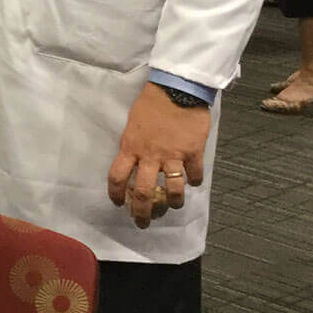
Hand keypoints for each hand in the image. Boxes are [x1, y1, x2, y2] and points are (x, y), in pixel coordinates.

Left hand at [107, 82, 208, 228]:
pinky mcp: (193, 153)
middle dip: (143, 213)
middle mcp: (150, 156)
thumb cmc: (151, 103)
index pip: (117, 177)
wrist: (176, 89)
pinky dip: (196, 181)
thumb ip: (133, 145)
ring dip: (174, 203)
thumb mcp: (133, 124)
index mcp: (131, 147)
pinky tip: (195, 181)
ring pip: (173, 191)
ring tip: (173, 205)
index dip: (116, 194)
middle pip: (144, 193)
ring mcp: (173, 156)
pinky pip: (195, 175)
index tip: (119, 204)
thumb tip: (132, 160)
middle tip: (143, 223)